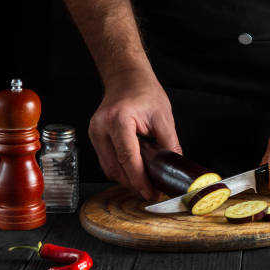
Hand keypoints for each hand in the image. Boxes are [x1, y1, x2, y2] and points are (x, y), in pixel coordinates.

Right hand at [88, 69, 180, 199]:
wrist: (127, 77)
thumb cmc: (144, 92)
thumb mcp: (163, 117)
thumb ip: (169, 143)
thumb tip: (175, 166)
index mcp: (119, 120)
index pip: (127, 157)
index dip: (139, 179)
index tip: (150, 192)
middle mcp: (101, 127)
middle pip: (115, 167)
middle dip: (134, 183)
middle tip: (152, 190)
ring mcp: (95, 132)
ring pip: (108, 167)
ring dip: (126, 178)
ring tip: (146, 182)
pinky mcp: (95, 136)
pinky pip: (107, 160)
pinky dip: (121, 169)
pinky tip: (135, 171)